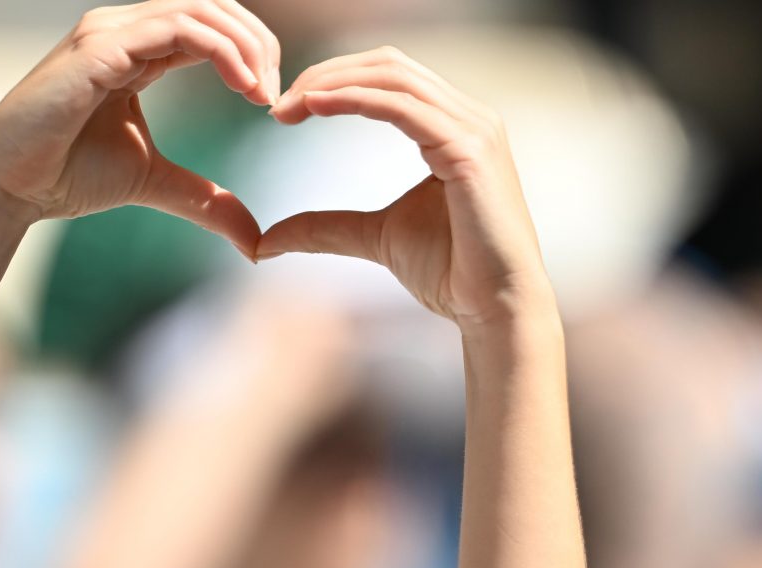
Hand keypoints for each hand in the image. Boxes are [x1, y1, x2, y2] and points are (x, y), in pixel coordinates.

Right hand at [0, 1, 278, 255]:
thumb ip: (204, 198)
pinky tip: (244, 90)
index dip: (254, 52)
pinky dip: (222, 52)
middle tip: (279, 96)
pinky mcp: (99, 45)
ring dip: (247, 47)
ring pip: (201, 9)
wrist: (8, 187)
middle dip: (260, 44)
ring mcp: (110, 29)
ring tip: (264, 95)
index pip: (212, 23)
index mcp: (138, 46)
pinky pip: (177, 28)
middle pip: (214, 4)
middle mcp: (125, 26)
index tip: (273, 102)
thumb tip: (255, 239)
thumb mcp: (153, 182)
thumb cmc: (65, 176)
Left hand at [255, 50, 552, 328]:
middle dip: (327, 74)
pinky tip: (317, 107)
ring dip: (334, 82)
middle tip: (278, 104)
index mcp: (453, 126)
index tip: (284, 109)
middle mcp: (469, 116)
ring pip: (394, 76)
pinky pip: (403, 107)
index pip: (388, 76)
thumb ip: (326, 229)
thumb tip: (266, 241)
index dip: (334, 81)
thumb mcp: (375, 238)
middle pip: (388, 64)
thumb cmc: (451, 273)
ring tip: (288, 106)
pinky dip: (355, 100)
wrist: (495, 308)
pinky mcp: (471, 150)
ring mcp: (474, 128)